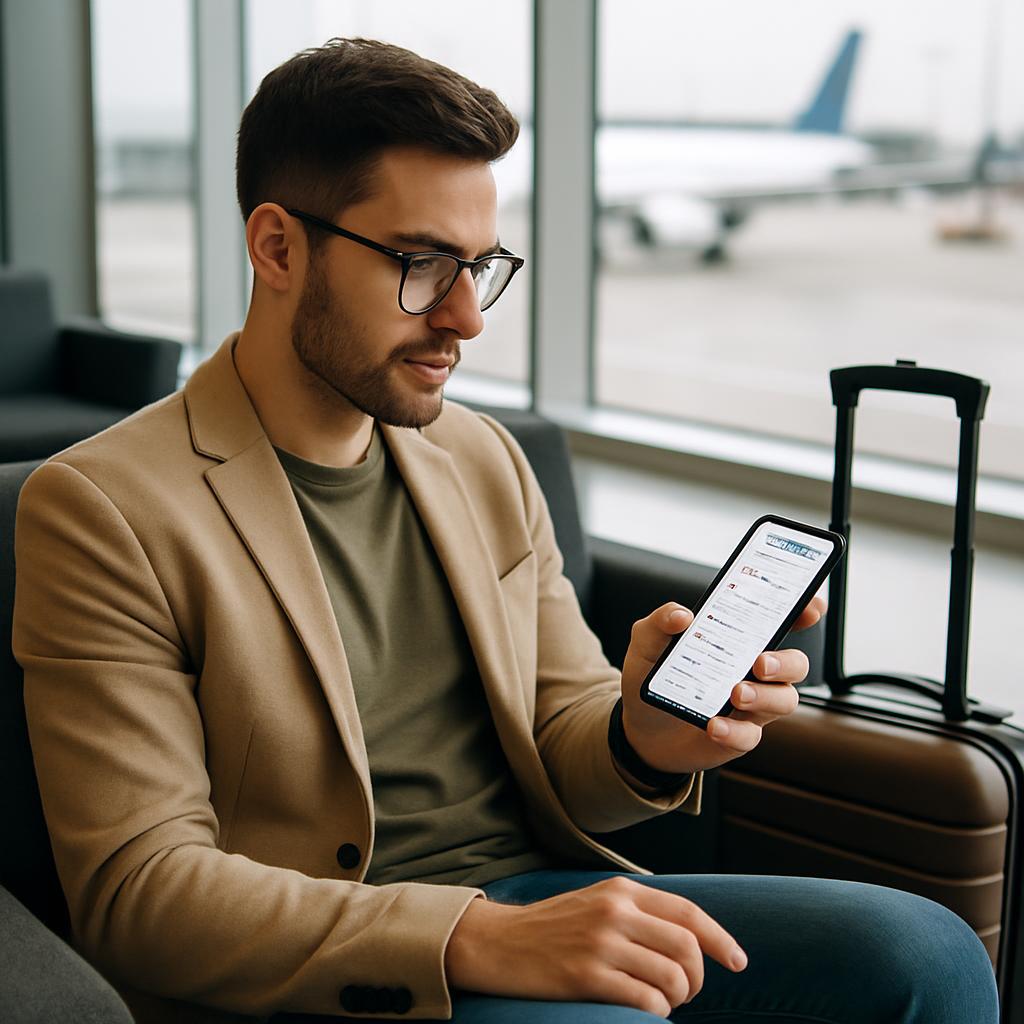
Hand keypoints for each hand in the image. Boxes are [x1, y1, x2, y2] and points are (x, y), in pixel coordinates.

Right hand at [444, 876, 746, 1015]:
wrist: (497, 943)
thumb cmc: (552, 928)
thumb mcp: (597, 902)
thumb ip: (638, 911)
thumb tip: (689, 935)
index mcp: (621, 891)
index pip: (688, 913)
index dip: (721, 939)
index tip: (738, 961)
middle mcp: (615, 912)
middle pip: (686, 947)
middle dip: (699, 977)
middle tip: (687, 992)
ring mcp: (600, 943)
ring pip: (671, 976)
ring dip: (677, 998)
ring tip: (663, 1002)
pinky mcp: (586, 976)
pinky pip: (645, 1000)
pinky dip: (655, 1011)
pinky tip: (644, 1010)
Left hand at [618, 595, 824, 775]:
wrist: (639, 726)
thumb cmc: (653, 675)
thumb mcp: (647, 643)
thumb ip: (660, 622)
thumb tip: (681, 615)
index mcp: (740, 639)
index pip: (781, 621)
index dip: (804, 611)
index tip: (811, 607)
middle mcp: (754, 670)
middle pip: (795, 663)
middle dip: (785, 661)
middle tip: (759, 663)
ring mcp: (752, 704)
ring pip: (784, 700)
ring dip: (764, 696)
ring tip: (736, 693)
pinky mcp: (740, 735)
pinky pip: (751, 735)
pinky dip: (734, 731)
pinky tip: (713, 725)